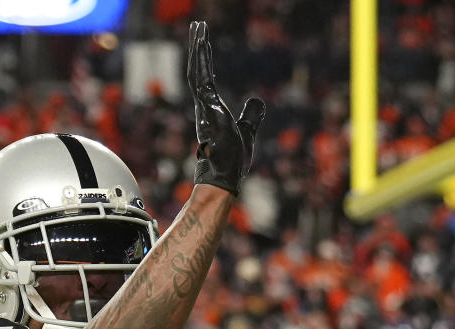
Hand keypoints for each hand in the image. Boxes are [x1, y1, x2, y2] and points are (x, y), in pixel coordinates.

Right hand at [187, 20, 264, 195]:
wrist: (225, 176)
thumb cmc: (233, 160)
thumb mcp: (247, 131)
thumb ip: (251, 115)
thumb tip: (257, 100)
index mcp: (211, 110)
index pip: (205, 80)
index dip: (204, 61)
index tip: (203, 44)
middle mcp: (203, 105)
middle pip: (198, 71)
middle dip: (198, 48)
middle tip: (198, 26)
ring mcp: (203, 106)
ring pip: (198, 71)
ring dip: (198, 49)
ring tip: (198, 28)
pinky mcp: (207, 107)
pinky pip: (201, 78)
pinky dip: (201, 60)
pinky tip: (202, 44)